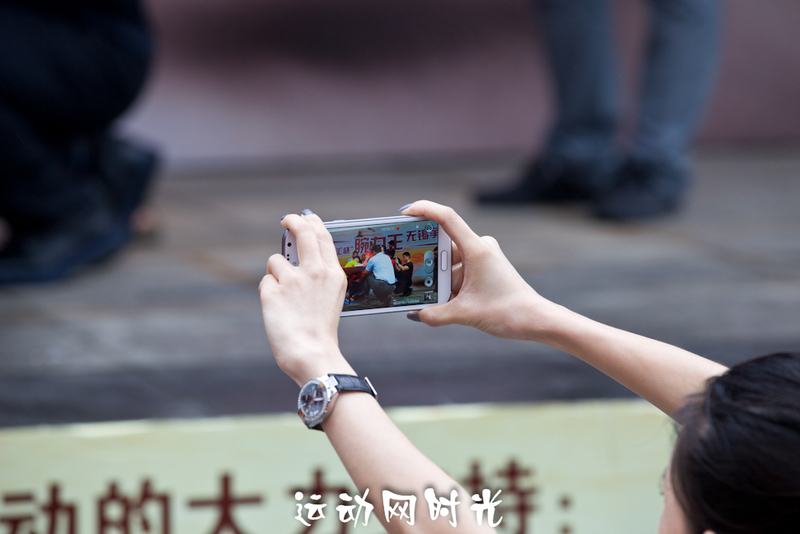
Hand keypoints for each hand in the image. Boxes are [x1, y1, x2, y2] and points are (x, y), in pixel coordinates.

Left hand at [259, 211, 354, 385]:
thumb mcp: (331, 297)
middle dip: (293, 221)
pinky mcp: (272, 291)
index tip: (305, 217)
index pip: (323, 236)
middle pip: (302, 232)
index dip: (312, 222)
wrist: (312, 353)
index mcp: (333, 274)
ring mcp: (293, 280)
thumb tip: (297, 256)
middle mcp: (315, 271)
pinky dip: (269, 293)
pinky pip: (266, 282)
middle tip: (286, 220)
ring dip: (277, 274)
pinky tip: (279, 310)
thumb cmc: (320, 330)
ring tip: (285, 297)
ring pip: (276, 261)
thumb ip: (320, 275)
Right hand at [401, 200, 557, 340]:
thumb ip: (435, 314)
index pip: (447, 218)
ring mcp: (483, 257)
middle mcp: (480, 247)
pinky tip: (443, 302)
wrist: (535, 319)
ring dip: (439, 281)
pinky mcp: (484, 268)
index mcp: (477, 249)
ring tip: (432, 300)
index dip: (424, 209)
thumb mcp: (465, 314)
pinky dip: (449, 285)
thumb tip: (415, 314)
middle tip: (414, 278)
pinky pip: (458, 271)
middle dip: (428, 265)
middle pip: (443, 246)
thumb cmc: (508, 311)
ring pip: (449, 263)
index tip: (405, 213)